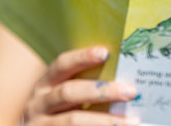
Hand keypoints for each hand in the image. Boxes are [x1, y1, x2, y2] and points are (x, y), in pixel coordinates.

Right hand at [24, 46, 139, 125]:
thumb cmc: (62, 113)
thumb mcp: (67, 96)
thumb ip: (87, 85)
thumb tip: (124, 79)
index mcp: (45, 84)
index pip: (62, 65)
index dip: (81, 57)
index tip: (105, 53)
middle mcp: (39, 103)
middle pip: (69, 93)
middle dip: (102, 91)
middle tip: (130, 91)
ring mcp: (40, 124)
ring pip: (73, 120)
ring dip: (105, 121)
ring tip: (131, 122)